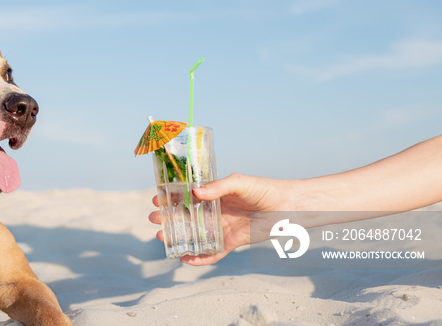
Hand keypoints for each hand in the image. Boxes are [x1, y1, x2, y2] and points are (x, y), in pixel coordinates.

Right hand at [148, 174, 291, 265]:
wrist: (287, 207)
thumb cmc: (264, 190)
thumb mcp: (239, 183)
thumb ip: (218, 188)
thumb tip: (195, 192)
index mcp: (213, 195)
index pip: (186, 197)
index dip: (170, 199)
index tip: (156, 199)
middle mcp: (215, 212)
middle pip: (185, 217)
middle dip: (168, 219)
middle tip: (154, 220)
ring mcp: (222, 228)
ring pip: (195, 235)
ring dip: (178, 238)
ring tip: (162, 238)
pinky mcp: (231, 243)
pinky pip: (212, 253)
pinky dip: (199, 258)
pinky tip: (185, 258)